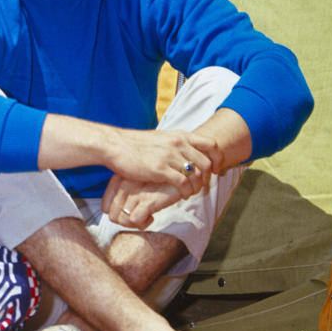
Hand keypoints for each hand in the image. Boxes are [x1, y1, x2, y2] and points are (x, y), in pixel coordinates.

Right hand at [103, 127, 219, 194]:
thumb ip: (173, 143)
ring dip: (197, 187)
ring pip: (197, 175)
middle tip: (201, 185)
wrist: (114, 145)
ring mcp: (170, 157)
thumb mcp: (159, 137)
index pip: (210, 145)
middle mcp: (178, 144)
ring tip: (191, 192)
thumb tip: (182, 149)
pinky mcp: (161, 170)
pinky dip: (187, 192)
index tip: (214, 168)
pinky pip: (184, 184)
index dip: (217, 158)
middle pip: (207, 163)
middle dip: (207, 177)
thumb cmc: (133, 143)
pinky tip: (182, 195)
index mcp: (179, 135)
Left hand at [103, 174, 183, 227]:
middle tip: (139, 218)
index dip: (116, 214)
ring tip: (146, 217)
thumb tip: (117, 215)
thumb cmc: (159, 178)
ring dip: (134, 225)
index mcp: (118, 178)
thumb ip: (125, 193)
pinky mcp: (148, 200)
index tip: (130, 212)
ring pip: (121, 220)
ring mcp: (135, 192)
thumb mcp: (138, 181)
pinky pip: (135, 220)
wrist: (182, 172)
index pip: (105, 207)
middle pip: (112, 216)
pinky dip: (143, 224)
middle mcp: (124, 185)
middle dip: (125, 222)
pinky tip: (152, 217)